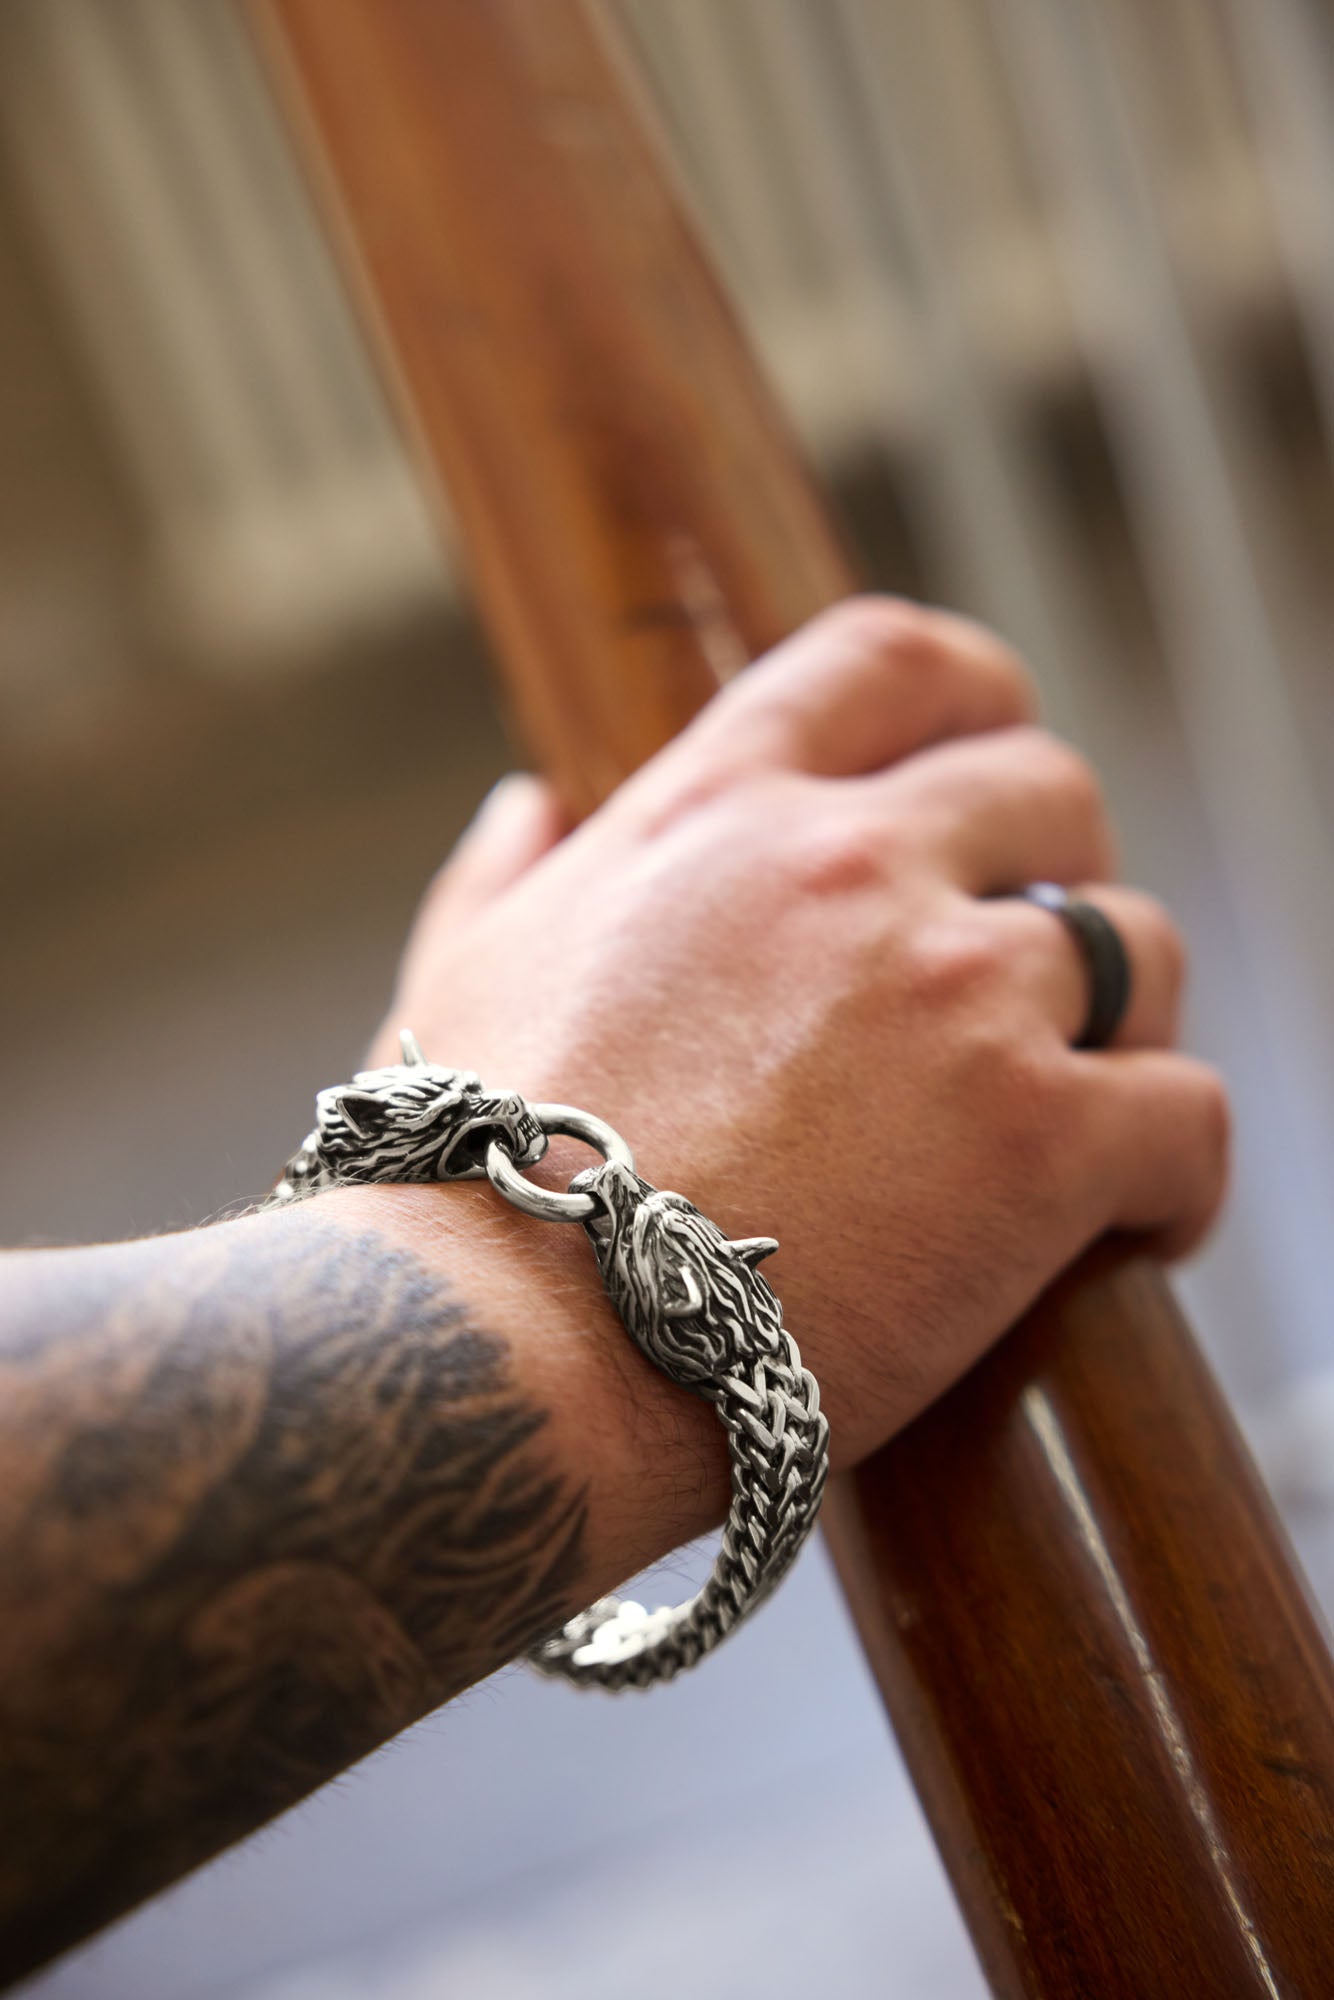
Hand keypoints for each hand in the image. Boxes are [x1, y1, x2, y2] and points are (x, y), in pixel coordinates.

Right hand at [375, 598, 1228, 1469]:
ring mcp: (955, 993)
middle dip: (1060, 871)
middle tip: (1033, 975)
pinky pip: (1189, 1111)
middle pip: (1048, 792)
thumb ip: (507, 872)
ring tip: (1084, 1112)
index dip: (971, 697)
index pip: (891, 661)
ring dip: (1125, 1024)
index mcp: (717, 814)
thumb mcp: (455, 982)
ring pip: (1139, 948)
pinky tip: (1141, 1223)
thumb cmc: (461, 1184)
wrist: (506, 1352)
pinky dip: (1180, 1172)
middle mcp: (850, 867)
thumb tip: (530, 802)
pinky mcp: (1037, 1137)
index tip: (989, 757)